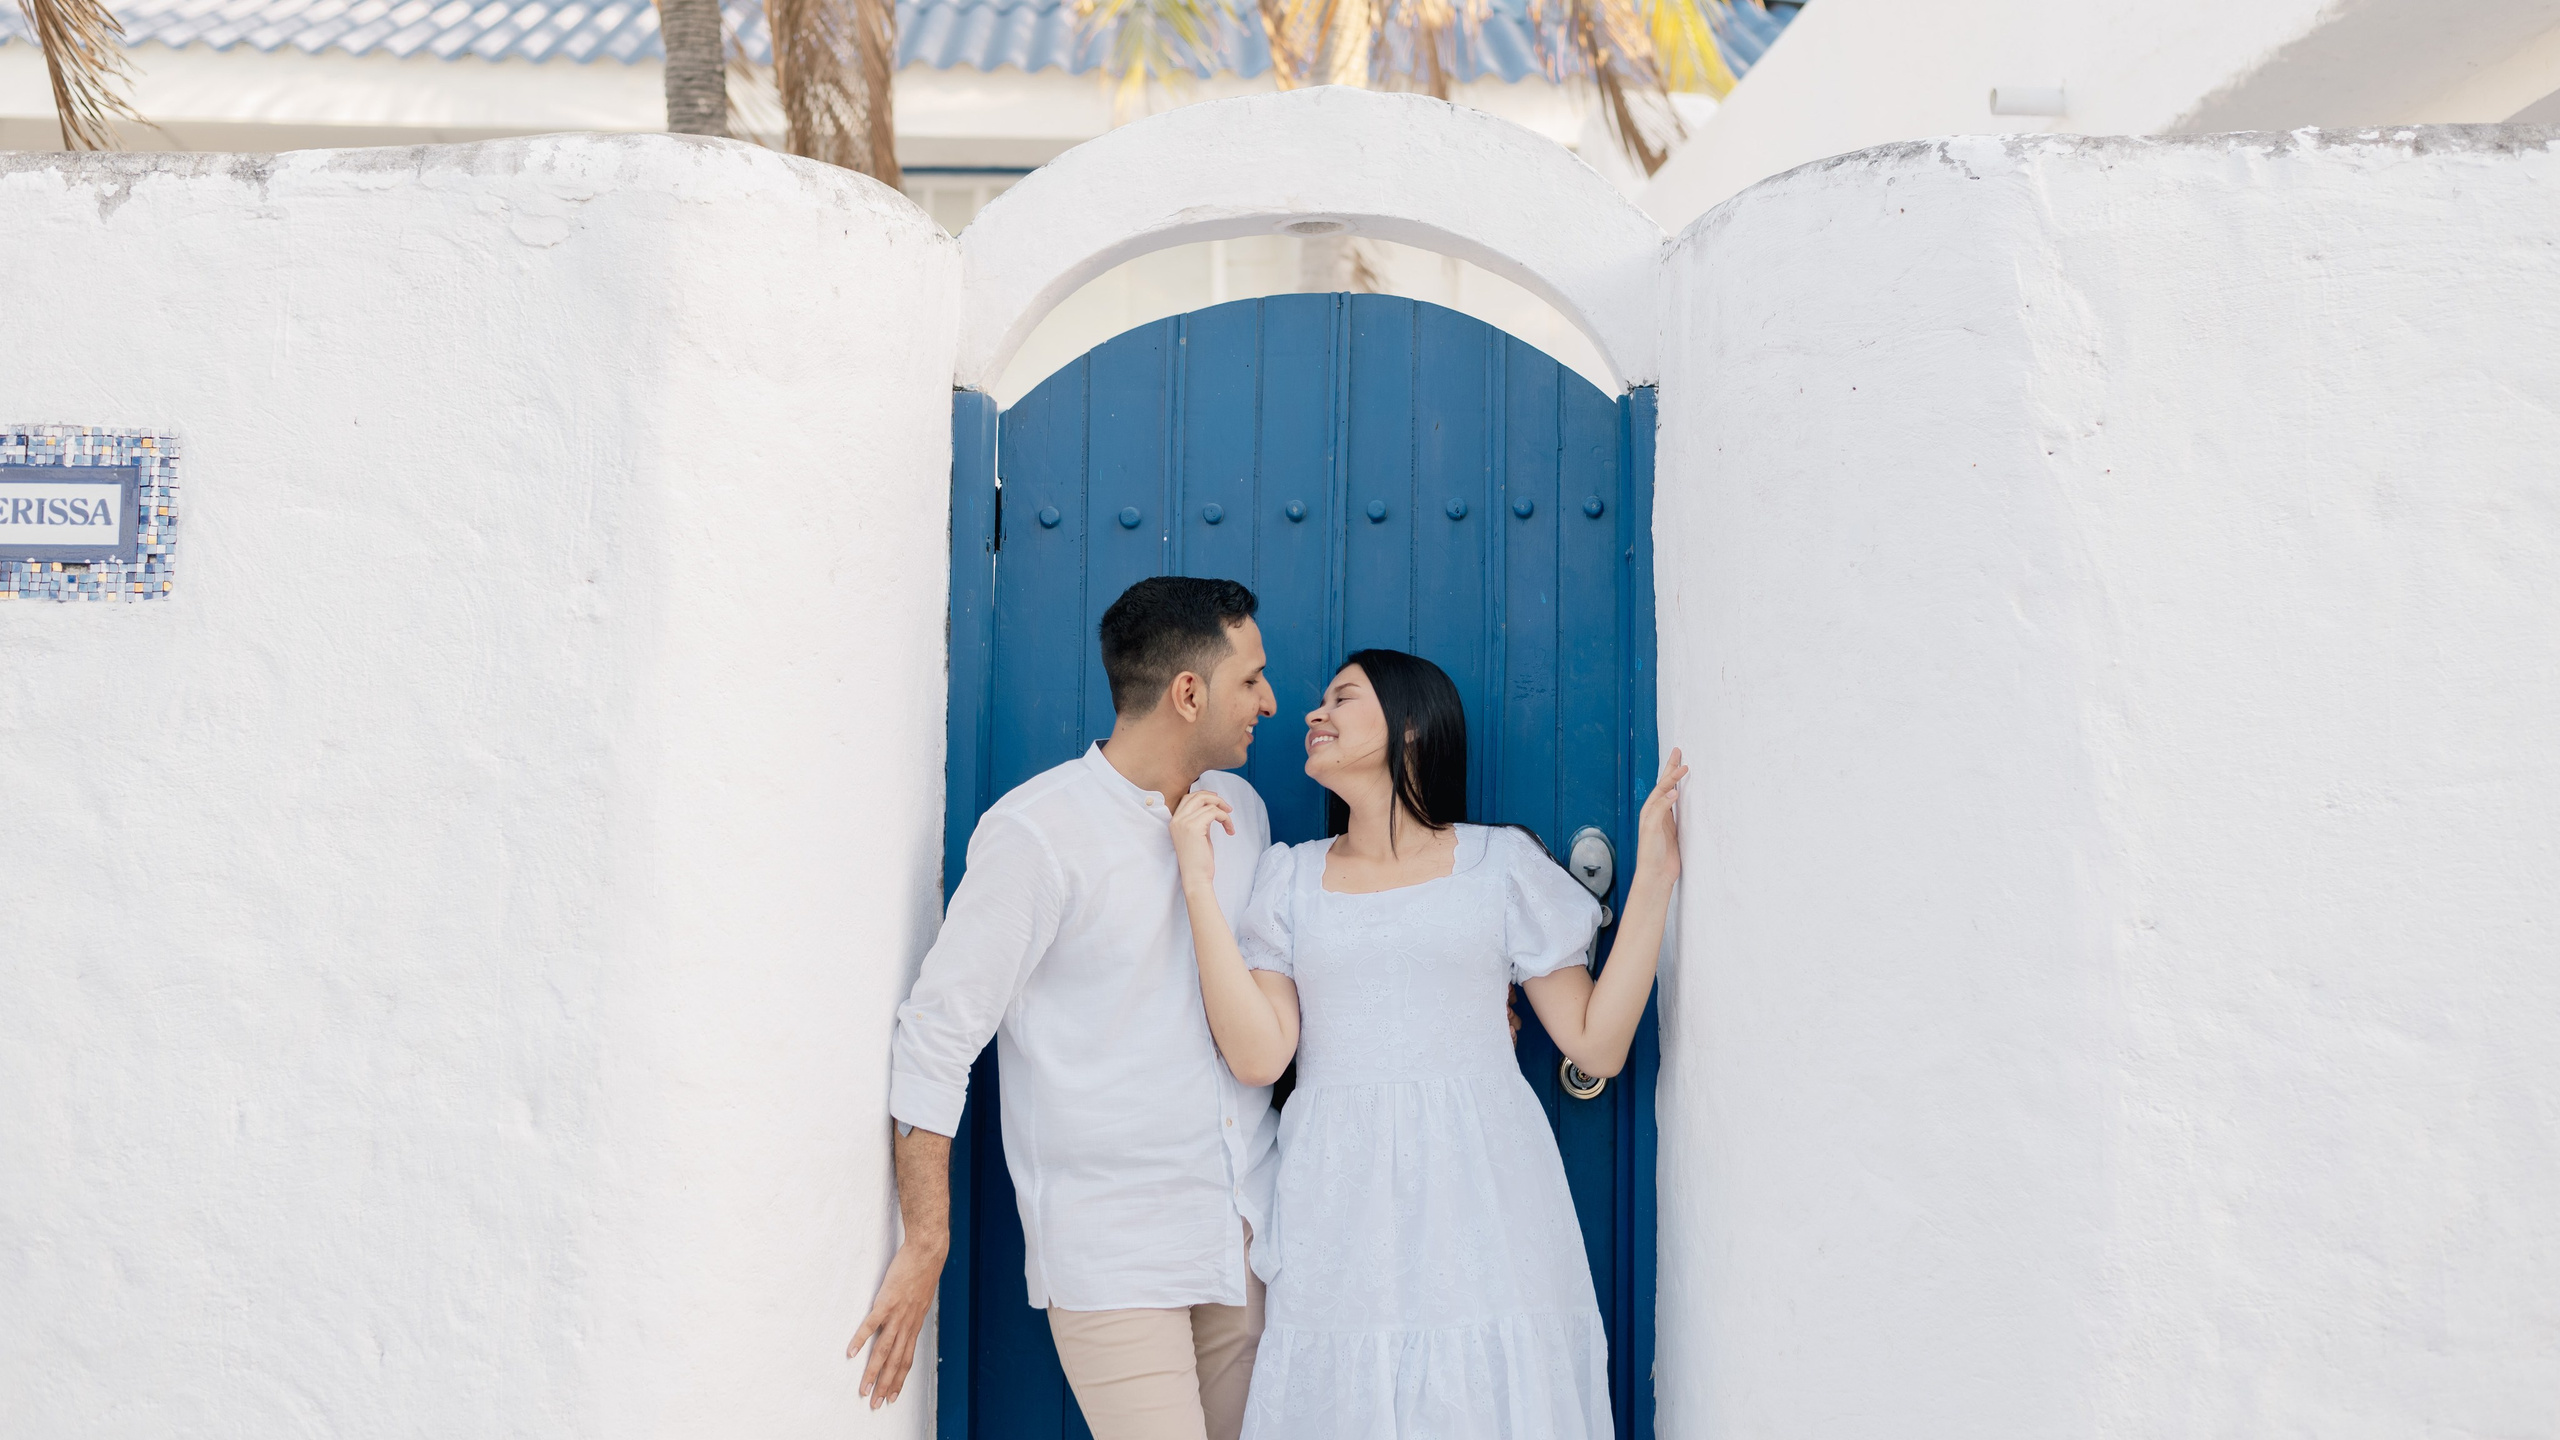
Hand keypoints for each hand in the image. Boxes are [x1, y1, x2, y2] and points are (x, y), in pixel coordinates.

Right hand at [846, 1234, 947, 1408]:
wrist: (927, 1252)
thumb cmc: (923, 1272)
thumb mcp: (922, 1298)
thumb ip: (913, 1313)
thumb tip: (907, 1321)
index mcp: (915, 1325)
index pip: (907, 1360)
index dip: (899, 1380)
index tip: (893, 1397)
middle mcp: (907, 1324)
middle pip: (895, 1362)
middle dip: (886, 1385)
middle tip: (876, 1404)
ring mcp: (897, 1314)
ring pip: (884, 1350)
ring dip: (873, 1372)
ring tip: (864, 1389)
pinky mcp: (887, 1301)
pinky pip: (872, 1325)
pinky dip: (861, 1339)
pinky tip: (851, 1353)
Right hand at [1169, 790, 1234, 886]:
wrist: (1195, 877)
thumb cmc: (1198, 860)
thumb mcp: (1197, 835)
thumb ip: (1200, 820)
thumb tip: (1212, 808)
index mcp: (1174, 821)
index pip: (1188, 798)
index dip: (1204, 796)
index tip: (1218, 803)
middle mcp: (1177, 820)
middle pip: (1197, 796)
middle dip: (1215, 799)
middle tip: (1228, 808)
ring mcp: (1184, 823)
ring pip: (1208, 804)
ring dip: (1224, 812)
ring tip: (1229, 825)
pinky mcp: (1194, 827)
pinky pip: (1214, 813)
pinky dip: (1225, 818)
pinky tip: (1229, 830)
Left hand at [1631, 748, 1688, 891]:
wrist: (1656, 874)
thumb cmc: (1650, 853)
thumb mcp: (1653, 829)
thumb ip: (1661, 809)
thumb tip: (1672, 792)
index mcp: (1649, 810)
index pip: (1663, 787)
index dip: (1673, 776)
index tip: (1685, 765)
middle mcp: (1656, 812)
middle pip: (1665, 785)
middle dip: (1671, 768)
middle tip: (1677, 751)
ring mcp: (1665, 820)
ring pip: (1672, 794)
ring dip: (1677, 780)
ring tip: (1682, 766)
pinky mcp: (1674, 829)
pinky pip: (1679, 807)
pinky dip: (1684, 797)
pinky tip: (1688, 793)